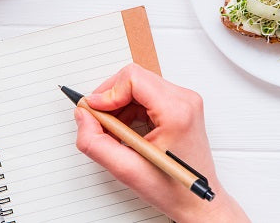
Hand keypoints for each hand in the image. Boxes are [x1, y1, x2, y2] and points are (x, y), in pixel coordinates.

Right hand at [74, 64, 248, 222]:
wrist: (196, 202)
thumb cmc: (173, 190)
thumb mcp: (126, 170)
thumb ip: (95, 142)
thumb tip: (83, 117)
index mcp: (176, 112)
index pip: (133, 79)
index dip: (107, 93)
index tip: (94, 110)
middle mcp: (184, 100)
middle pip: (134, 77)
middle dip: (110, 97)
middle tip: (98, 120)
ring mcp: (184, 101)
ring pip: (138, 84)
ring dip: (118, 104)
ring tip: (113, 130)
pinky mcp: (180, 106)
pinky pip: (145, 94)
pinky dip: (128, 107)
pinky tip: (124, 129)